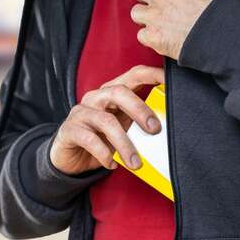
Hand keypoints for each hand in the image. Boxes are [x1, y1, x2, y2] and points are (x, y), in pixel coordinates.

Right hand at [50, 65, 164, 175]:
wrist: (71, 158)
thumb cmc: (102, 139)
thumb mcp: (124, 128)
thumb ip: (141, 122)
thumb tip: (168, 128)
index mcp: (112, 93)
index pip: (133, 75)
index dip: (152, 74)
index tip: (170, 81)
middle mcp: (95, 98)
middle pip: (118, 92)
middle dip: (140, 110)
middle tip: (155, 130)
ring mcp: (81, 113)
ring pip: (106, 121)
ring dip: (124, 144)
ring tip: (136, 163)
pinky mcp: (69, 130)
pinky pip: (89, 139)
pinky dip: (104, 154)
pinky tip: (112, 164)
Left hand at [131, 0, 223, 58]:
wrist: (221, 31)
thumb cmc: (216, 5)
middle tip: (158, 3)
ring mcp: (154, 15)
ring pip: (135, 12)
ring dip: (146, 16)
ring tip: (161, 20)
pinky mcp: (153, 35)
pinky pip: (141, 34)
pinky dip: (151, 36)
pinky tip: (164, 35)